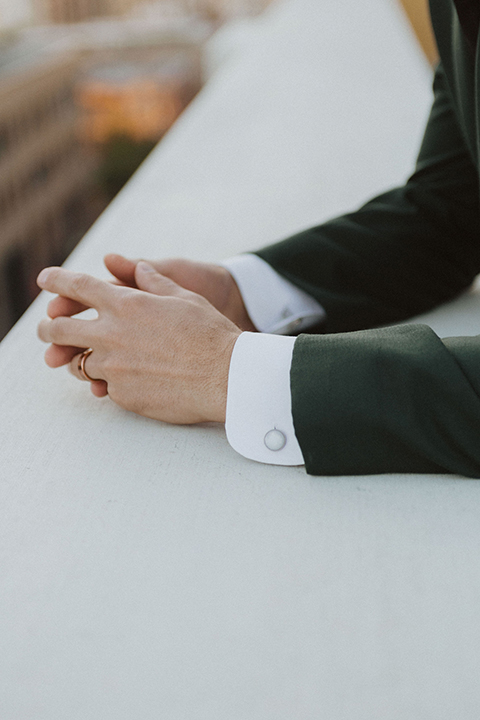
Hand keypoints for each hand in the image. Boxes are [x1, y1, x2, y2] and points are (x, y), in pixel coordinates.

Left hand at [37, 263, 241, 423]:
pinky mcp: (122, 394)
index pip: (77, 287)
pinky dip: (110, 382)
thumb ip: (155, 283)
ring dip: (77, 359)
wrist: (226, 377)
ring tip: (84, 359)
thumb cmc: (211, 335)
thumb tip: (138, 269)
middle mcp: (112, 334)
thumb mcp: (185, 298)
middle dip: (48, 328)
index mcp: (126, 304)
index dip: (56, 281)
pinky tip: (127, 380)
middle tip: (48, 330)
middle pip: (59, 329)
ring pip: (77, 363)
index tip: (44, 280)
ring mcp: (113, 367)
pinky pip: (104, 387)